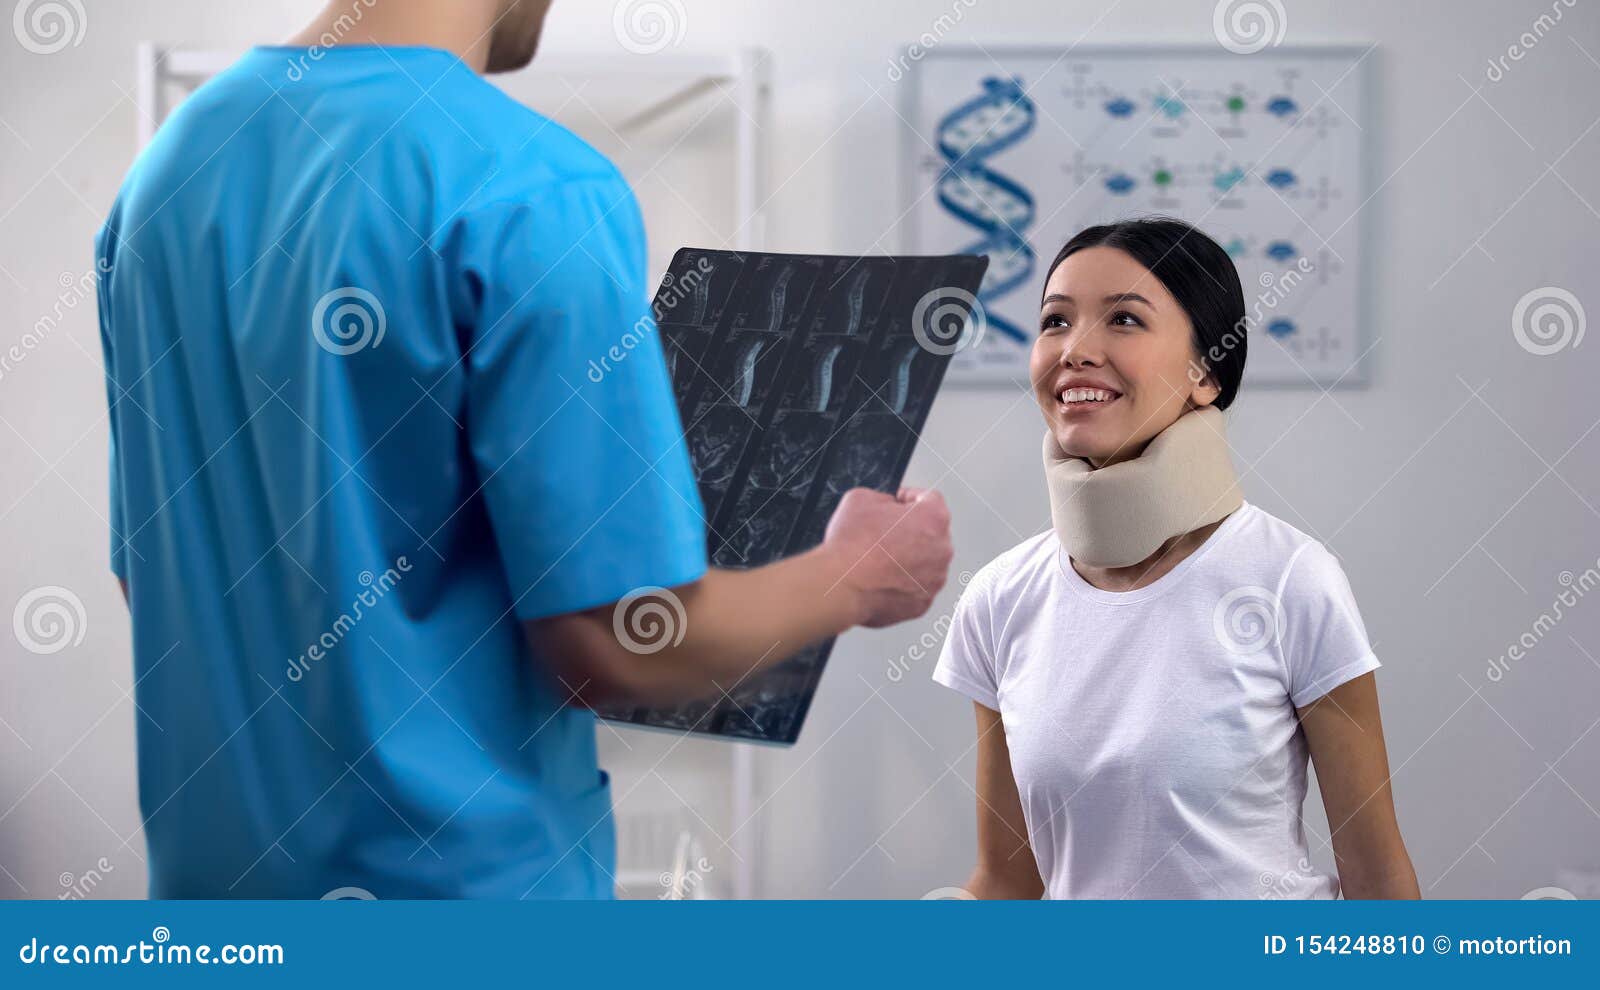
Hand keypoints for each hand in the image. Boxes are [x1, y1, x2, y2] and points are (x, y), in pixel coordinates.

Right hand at [822, 486, 953, 627]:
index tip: (897, 503)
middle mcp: (942, 549)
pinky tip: (882, 577)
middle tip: (883, 533)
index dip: (908, 498)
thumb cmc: (851, 546)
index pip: (929, 499)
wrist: (840, 585)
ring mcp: (934, 579)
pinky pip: (916, 585)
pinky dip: (902, 581)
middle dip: (910, 530)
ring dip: (908, 557)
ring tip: (880, 558)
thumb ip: (884, 498)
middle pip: (931, 532)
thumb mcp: (861, 498)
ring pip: (925, 561)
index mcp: (933, 518)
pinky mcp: (922, 602)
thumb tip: (886, 506)